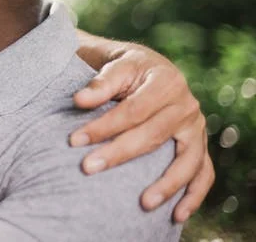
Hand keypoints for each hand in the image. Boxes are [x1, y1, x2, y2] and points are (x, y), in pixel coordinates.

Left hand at [71, 34, 213, 222]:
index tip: (75, 140)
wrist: (149, 68)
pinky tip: (177, 214)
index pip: (132, 110)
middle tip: (88, 167)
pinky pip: (203, 173)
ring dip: (166, 184)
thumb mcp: (115, 65)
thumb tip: (80, 100)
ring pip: (185, 160)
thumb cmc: (127, 68)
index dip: (103, 126)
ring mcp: (196, 128)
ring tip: (143, 204)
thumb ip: (101, 83)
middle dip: (118, 154)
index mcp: (166, 81)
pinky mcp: (199, 145)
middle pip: (153, 136)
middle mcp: (186, 105)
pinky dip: (194, 195)